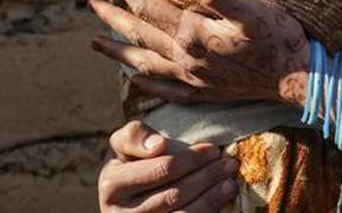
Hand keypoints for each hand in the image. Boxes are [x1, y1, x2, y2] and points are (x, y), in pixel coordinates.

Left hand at [90, 0, 309, 106]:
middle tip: (91, 3)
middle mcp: (187, 59)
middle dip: (114, 16)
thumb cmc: (279, 39)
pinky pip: (166, 90)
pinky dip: (147, 84)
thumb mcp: (251, 9)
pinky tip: (134, 80)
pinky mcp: (206, 93)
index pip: (150, 7)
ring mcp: (194, 79)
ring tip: (94, 44)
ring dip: (118, 52)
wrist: (300, 79)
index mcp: (193, 35)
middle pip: (140, 35)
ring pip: (146, 64)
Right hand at [97, 120, 239, 212]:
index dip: (191, 159)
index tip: (213, 149)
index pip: (161, 169)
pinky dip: (207, 211)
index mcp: (111, 184)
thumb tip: (159, 145)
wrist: (123, 199)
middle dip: (207, 177)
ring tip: (230, 182)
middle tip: (229, 164)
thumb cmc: (131, 165)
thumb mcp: (125, 146)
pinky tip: (222, 199)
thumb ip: (135, 135)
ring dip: (211, 198)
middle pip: (174, 194)